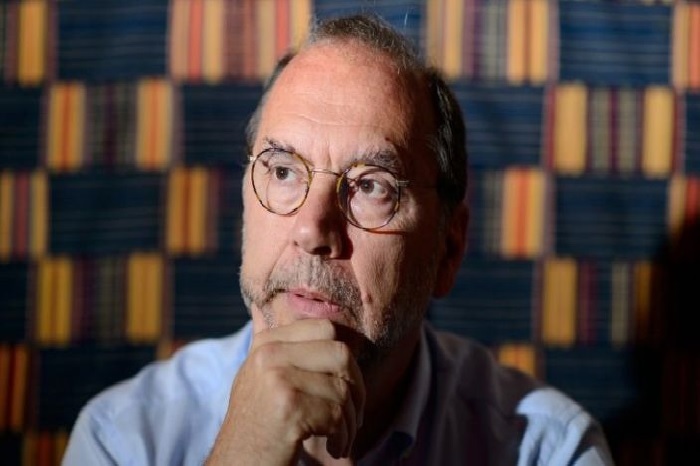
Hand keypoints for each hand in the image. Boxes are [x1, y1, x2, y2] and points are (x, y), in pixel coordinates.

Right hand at [206, 319, 365, 464]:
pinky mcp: (288, 406)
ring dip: (350, 421)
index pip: (326, 328)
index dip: (345, 360)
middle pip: (341, 354)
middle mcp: (269, 354)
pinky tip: (333, 448)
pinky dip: (342, 437)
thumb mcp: (263, 378)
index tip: (345, 388)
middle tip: (352, 417)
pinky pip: (337, 415)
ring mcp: (277, 377)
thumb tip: (314, 326)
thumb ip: (287, 351)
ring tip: (340, 439)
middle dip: (357, 389)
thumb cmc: (258, 427)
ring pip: (343, 389)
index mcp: (267, 342)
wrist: (237, 464)